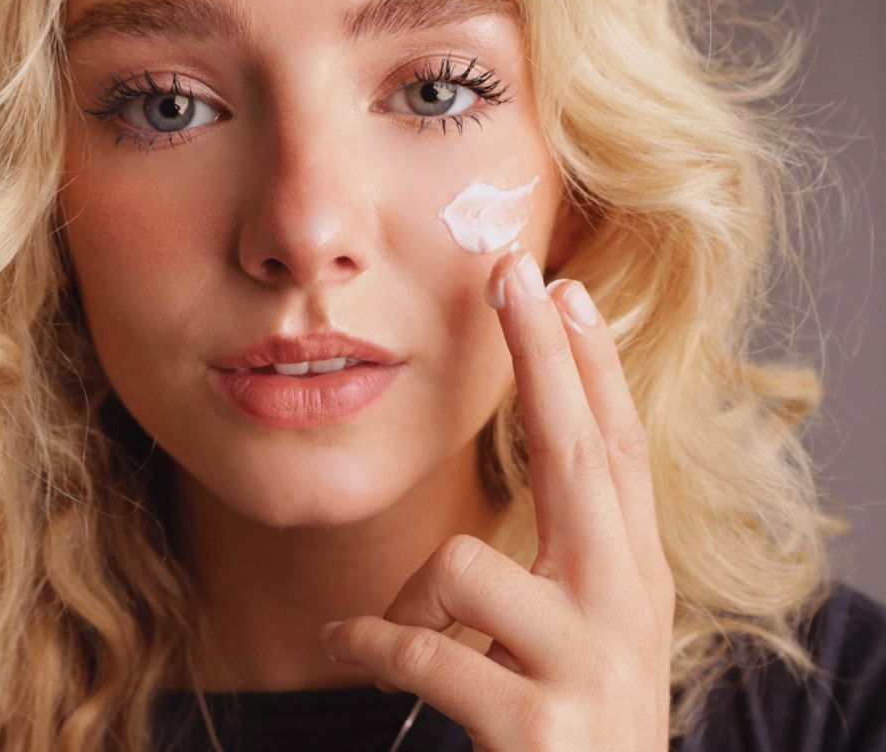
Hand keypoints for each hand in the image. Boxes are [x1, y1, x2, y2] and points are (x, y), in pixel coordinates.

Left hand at [320, 249, 675, 750]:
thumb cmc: (576, 722)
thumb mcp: (586, 630)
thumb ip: (562, 555)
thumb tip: (515, 473)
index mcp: (633, 574)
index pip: (617, 448)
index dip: (591, 365)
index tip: (564, 289)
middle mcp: (627, 606)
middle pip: (579, 452)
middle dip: (544, 353)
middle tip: (515, 274)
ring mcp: (589, 664)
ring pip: (466, 564)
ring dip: (412, 594)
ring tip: (400, 626)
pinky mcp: (539, 726)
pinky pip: (423, 652)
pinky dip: (370, 642)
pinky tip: (346, 645)